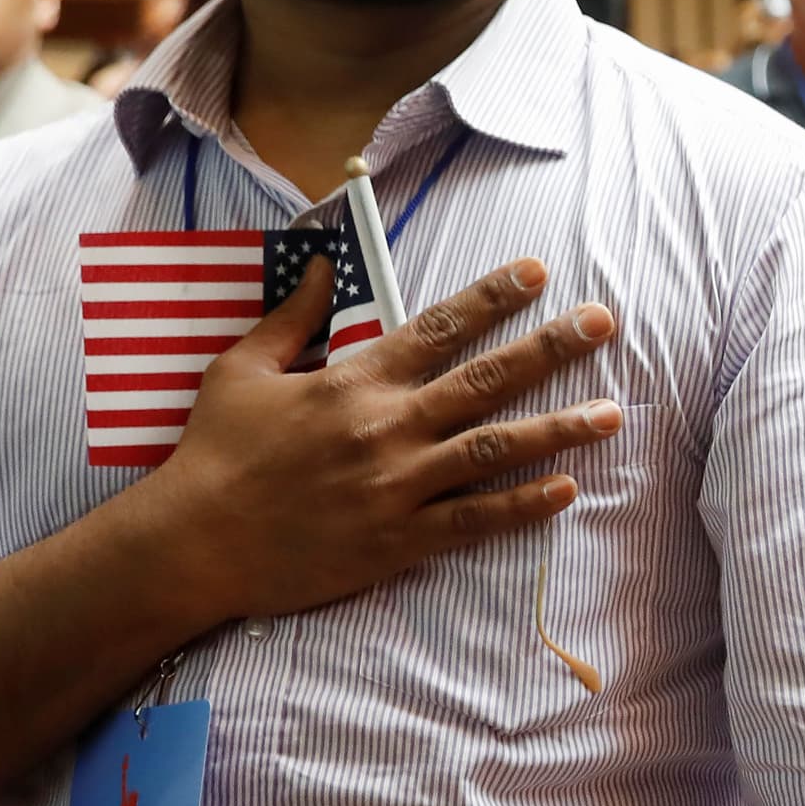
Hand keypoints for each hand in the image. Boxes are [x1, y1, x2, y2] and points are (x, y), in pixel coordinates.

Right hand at [139, 258, 619, 620]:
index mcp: (353, 381)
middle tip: (603, 323)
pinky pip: (475, 520)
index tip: (538, 273)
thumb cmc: (215, 452)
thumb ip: (290, 317)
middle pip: (486, 380)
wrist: (192, 542)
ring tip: (612, 412)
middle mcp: (387, 427)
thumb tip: (317, 263)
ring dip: (559, 429)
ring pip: (495, 450)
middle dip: (550, 348)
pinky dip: (523, 507)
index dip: (491, 297)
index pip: (438, 328)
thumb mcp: (242, 369)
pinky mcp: (400, 540)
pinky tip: (566, 489)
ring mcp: (399, 486)